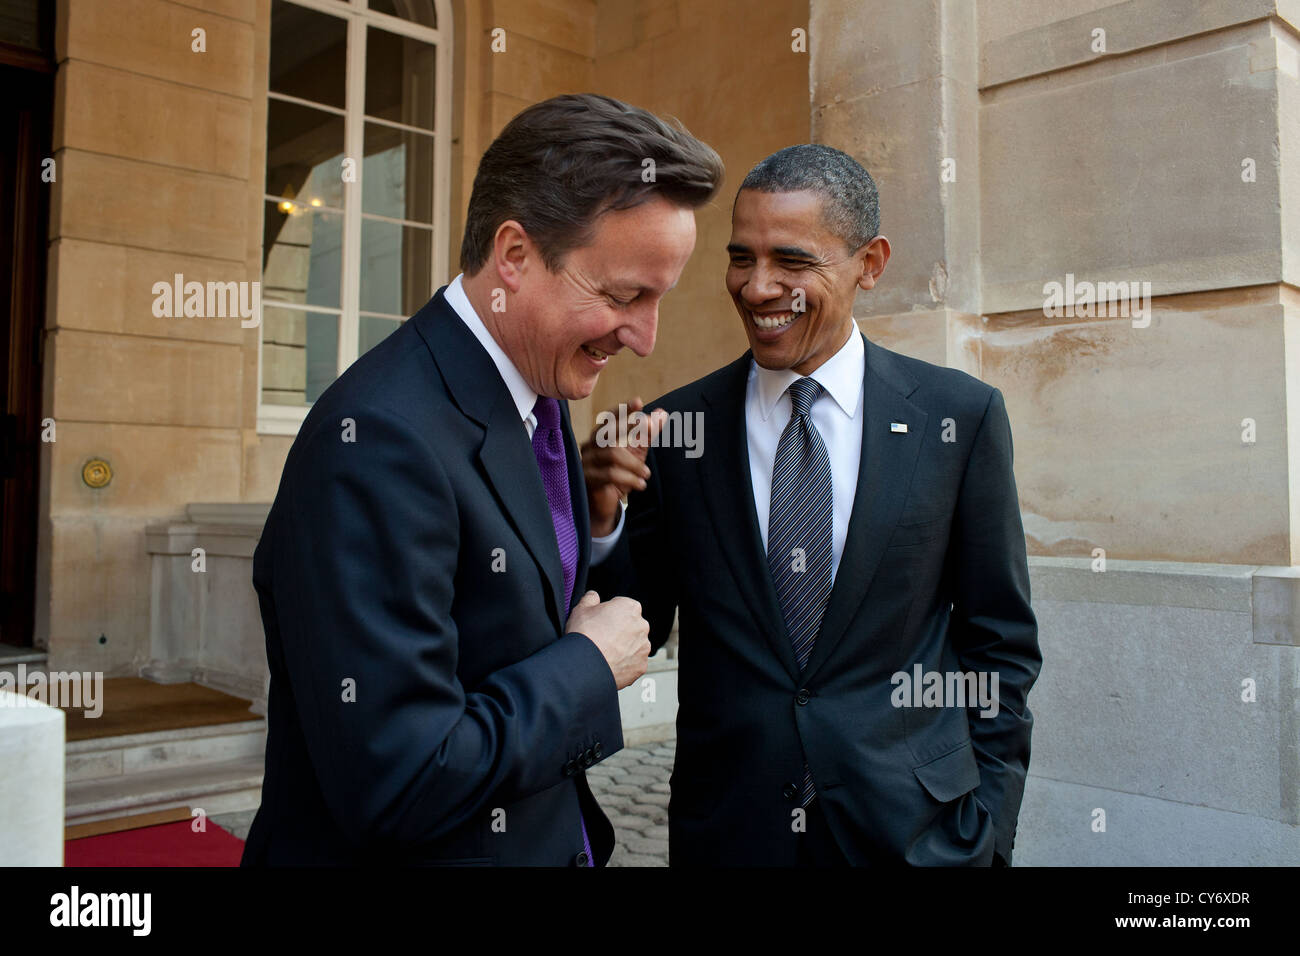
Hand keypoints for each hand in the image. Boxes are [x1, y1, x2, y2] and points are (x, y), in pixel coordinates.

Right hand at [566, 590, 650, 689]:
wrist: (585, 665)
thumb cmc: (584, 635)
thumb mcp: (581, 609)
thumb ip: (590, 598)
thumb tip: (593, 596)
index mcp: (630, 607)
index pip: (623, 607)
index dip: (610, 615)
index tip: (601, 623)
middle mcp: (642, 626)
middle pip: (631, 626)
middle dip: (620, 631)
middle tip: (602, 638)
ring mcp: (643, 647)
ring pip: (634, 645)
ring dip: (624, 648)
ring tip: (606, 653)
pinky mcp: (642, 665)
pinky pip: (634, 662)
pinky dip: (625, 663)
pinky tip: (611, 664)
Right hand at [580, 397, 666, 536]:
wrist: (605, 504)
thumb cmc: (619, 474)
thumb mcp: (636, 453)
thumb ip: (647, 434)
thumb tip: (662, 413)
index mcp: (601, 436)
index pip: (611, 419)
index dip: (624, 410)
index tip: (639, 401)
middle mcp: (590, 445)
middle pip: (607, 432)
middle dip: (629, 427)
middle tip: (650, 427)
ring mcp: (587, 461)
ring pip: (612, 454)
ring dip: (634, 464)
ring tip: (647, 474)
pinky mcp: (587, 478)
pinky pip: (610, 474)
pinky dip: (629, 478)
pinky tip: (641, 484)